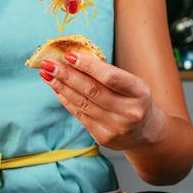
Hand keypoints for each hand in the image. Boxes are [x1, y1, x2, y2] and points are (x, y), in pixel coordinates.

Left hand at [39, 53, 166, 150]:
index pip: (110, 77)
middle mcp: (129, 112)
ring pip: (82, 103)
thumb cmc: (134, 100)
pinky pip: (79, 115)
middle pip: (92, 90)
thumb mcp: (131, 84)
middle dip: (66, 75)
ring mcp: (116, 127)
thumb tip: (73, 58)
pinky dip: (66, 100)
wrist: (145, 133)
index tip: (69, 55)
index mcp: (140, 92)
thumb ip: (107, 73)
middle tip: (48, 64)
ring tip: (46, 74)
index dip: (88, 66)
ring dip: (61, 87)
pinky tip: (56, 89)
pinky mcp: (103, 137)